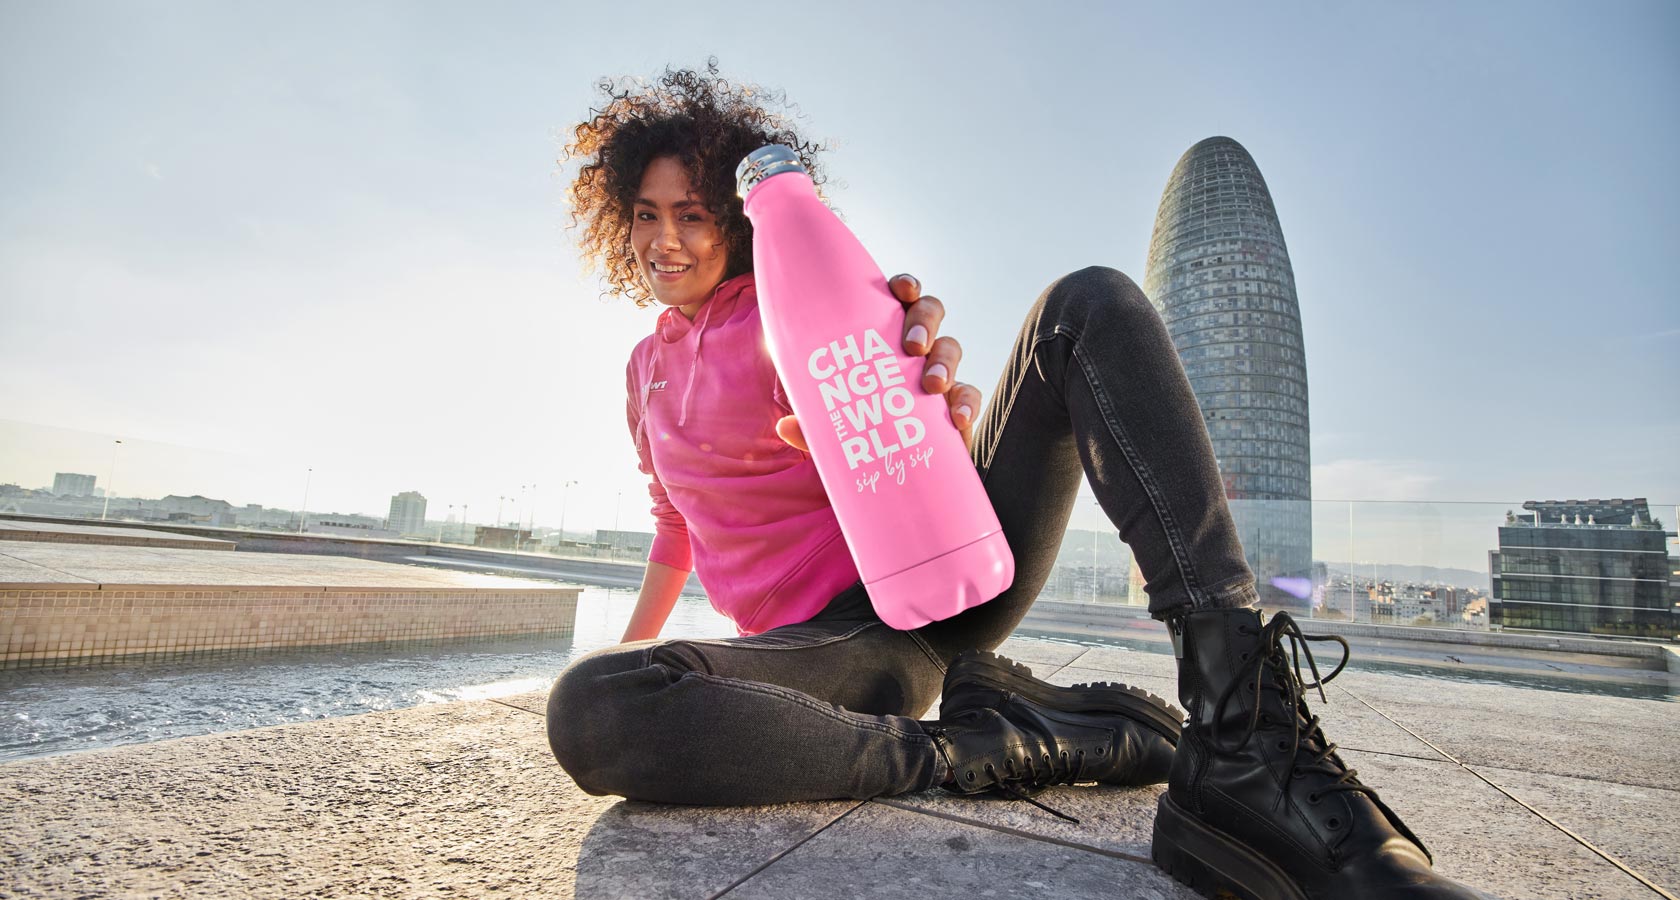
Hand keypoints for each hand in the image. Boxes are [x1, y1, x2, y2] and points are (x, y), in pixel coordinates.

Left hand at [776, 272, 983, 453]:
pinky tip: (959, 417)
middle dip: (924, 320)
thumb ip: (814, 425)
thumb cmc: (861, 433)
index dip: (905, 286)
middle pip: (930, 312)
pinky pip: (969, 394)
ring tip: (933, 384)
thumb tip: (786, 425)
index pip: (898, 299)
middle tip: (912, 346)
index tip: (902, 289)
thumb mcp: (834, 427)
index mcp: (883, 337)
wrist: (891, 469)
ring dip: (944, 361)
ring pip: (951, 347)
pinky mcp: (956, 405)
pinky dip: (968, 402)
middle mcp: (914, 349)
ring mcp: (939, 374)